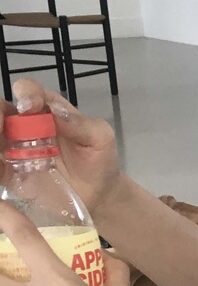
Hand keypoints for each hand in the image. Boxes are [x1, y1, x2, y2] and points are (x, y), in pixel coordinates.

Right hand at [0, 78, 121, 217]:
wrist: (98, 194)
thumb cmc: (99, 160)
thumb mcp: (99, 138)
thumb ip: (81, 124)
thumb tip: (57, 110)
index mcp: (48, 109)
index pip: (30, 91)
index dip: (26, 94)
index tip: (29, 107)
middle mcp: (27, 125)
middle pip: (2, 109)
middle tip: (3, 126)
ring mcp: (16, 147)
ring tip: (2, 148)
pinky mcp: (10, 171)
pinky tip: (3, 166)